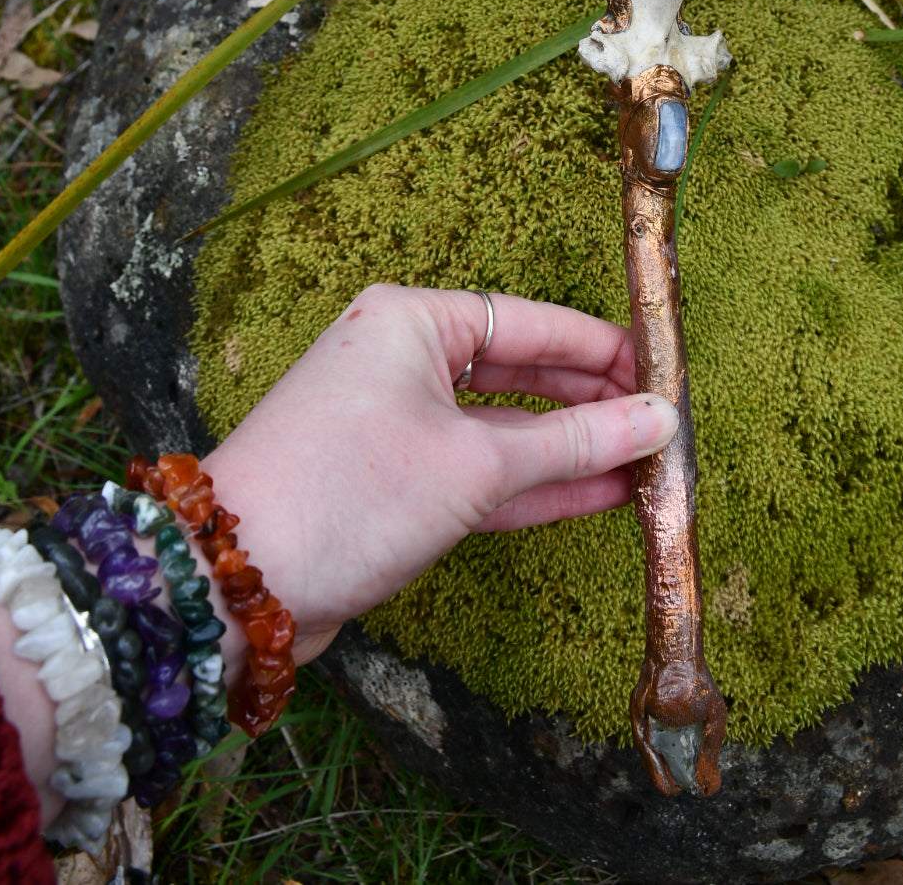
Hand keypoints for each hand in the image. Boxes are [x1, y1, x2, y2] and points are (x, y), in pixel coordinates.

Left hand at [203, 284, 677, 665]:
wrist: (237, 580)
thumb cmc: (350, 493)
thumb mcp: (476, 464)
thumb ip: (575, 442)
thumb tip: (658, 421)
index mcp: (411, 323)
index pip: (529, 322)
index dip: (601, 349)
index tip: (665, 371)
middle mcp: (401, 361)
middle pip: (518, 372)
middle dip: (591, 402)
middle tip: (663, 424)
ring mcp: (395, 424)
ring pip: (502, 429)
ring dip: (571, 451)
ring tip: (648, 466)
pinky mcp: (392, 484)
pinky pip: (478, 472)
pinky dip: (533, 485)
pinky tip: (600, 496)